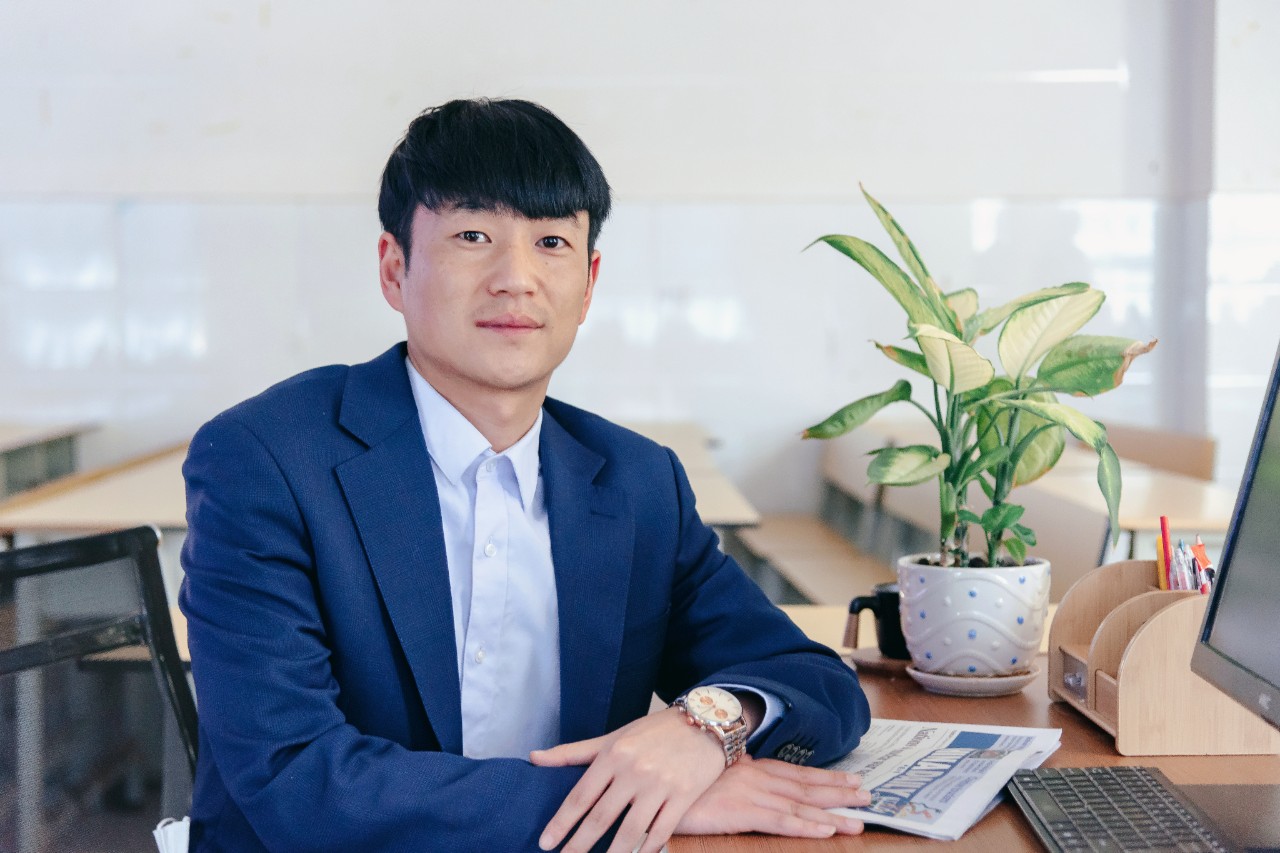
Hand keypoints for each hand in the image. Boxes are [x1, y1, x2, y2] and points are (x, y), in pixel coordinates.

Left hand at [530, 707, 724, 852]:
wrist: (705, 721)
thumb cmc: (654, 731)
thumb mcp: (613, 737)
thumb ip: (574, 752)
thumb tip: (534, 758)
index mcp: (614, 754)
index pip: (581, 796)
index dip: (561, 823)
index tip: (546, 843)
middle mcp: (635, 770)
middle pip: (601, 818)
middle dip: (579, 846)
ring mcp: (660, 785)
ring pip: (630, 832)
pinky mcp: (683, 797)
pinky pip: (660, 833)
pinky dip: (645, 851)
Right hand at [675, 755, 870, 838]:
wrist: (652, 779)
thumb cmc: (678, 778)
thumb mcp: (709, 770)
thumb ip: (732, 771)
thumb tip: (746, 768)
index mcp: (749, 767)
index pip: (795, 773)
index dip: (824, 777)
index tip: (850, 779)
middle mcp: (755, 776)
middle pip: (805, 785)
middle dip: (838, 791)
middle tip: (868, 795)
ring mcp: (749, 793)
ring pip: (800, 804)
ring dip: (832, 813)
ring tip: (859, 820)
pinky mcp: (739, 811)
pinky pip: (779, 821)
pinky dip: (805, 825)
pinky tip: (826, 830)